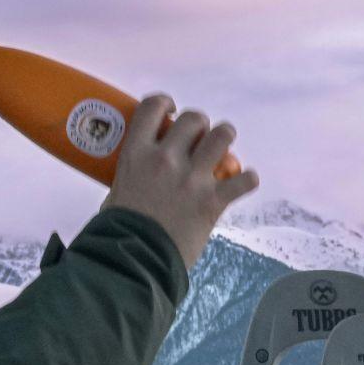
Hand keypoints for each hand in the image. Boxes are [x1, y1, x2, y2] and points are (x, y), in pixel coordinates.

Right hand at [101, 94, 259, 268]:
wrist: (132, 262)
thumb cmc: (117, 232)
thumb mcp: (116, 193)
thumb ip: (130, 179)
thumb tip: (135, 181)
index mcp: (137, 154)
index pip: (152, 107)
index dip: (165, 102)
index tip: (170, 109)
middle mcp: (166, 159)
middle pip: (194, 118)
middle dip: (200, 123)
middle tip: (198, 136)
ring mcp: (191, 179)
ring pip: (222, 135)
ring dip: (225, 137)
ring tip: (223, 147)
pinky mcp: (212, 201)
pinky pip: (244, 180)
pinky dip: (247, 179)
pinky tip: (243, 182)